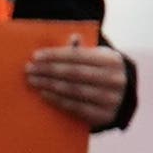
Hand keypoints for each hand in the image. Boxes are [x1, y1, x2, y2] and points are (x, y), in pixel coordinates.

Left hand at [17, 38, 131, 130]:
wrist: (123, 99)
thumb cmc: (102, 73)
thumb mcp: (98, 59)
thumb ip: (84, 50)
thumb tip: (74, 37)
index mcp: (112, 60)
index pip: (78, 56)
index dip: (56, 55)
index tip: (36, 56)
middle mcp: (114, 79)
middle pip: (74, 72)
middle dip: (49, 70)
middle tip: (29, 69)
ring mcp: (111, 98)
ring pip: (73, 90)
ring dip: (49, 85)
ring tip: (33, 81)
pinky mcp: (104, 115)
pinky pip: (76, 107)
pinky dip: (57, 100)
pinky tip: (44, 94)